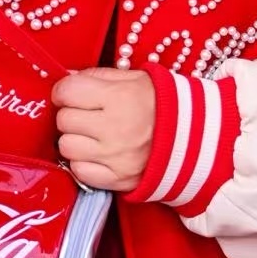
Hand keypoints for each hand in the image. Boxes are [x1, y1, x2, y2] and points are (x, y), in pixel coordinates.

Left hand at [51, 68, 155, 191]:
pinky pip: (79, 172)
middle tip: (85, 114)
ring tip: (91, 135)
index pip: (67, 92)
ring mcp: (115, 157)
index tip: (71, 93)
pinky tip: (96, 154)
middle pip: (64, 120)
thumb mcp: (132, 78)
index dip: (64, 91)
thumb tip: (65, 82)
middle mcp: (114, 129)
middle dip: (71, 114)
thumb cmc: (158, 102)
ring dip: (75, 139)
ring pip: (67, 147)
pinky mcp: (118, 180)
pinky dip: (83, 163)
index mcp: (118, 97)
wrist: (192, 136)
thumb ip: (96, 77)